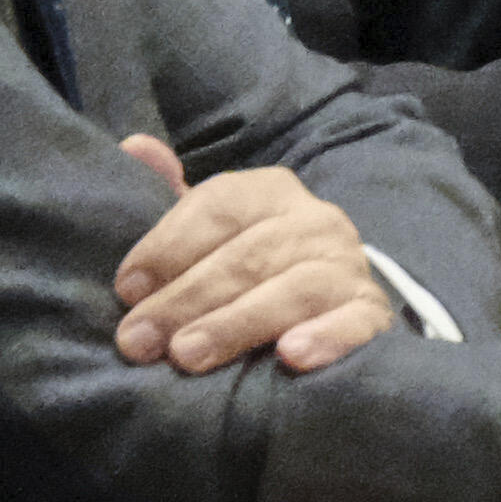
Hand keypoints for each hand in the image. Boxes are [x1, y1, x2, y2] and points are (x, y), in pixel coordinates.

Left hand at [107, 143, 394, 376]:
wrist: (329, 308)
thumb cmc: (249, 271)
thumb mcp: (208, 232)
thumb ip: (171, 196)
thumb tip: (135, 146)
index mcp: (273, 192)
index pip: (222, 204)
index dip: (170, 244)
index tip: (127, 289)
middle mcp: (317, 221)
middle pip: (250, 252)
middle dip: (186, 297)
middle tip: (139, 341)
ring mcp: (349, 268)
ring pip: (294, 288)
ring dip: (236, 322)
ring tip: (188, 355)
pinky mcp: (373, 314)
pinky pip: (356, 322)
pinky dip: (326, 336)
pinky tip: (291, 355)